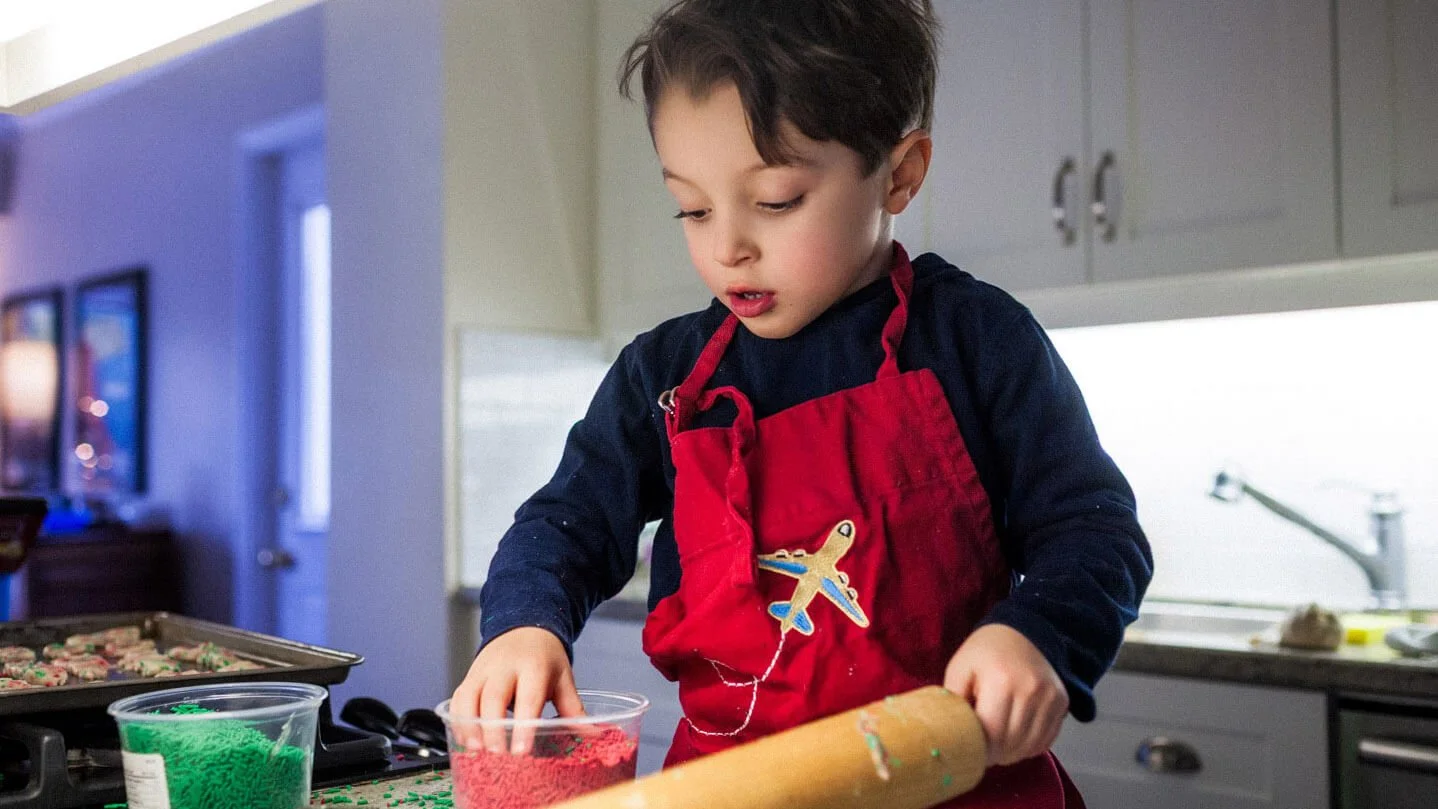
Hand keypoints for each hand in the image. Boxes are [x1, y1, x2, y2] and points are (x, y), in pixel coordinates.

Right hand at [448, 627, 584, 754]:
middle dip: (493, 728)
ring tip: (475, 751)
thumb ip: (574, 708)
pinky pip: (459, 697)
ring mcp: (483, 670)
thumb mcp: (563, 677)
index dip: (523, 724)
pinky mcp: (469, 676)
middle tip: (496, 754)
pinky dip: (459, 719)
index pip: (528, 696)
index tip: (521, 750)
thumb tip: (594, 734)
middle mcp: (505, 666)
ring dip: (470, 724)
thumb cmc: (544, 658)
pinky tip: (464, 740)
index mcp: (533, 666)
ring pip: (470, 696)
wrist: (524, 628)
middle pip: (494, 696)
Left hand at [943, 624, 1068, 766]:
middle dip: (994, 754)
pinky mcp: (1062, 703)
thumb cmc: (986, 651)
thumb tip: (951, 733)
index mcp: (1001, 681)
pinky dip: (1029, 747)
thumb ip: (953, 701)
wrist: (1023, 632)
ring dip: (1012, 754)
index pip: (992, 733)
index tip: (969, 751)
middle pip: (1012, 743)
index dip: (979, 749)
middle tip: (981, 751)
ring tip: (997, 746)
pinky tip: (1015, 739)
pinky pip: (1046, 740)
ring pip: (1030, 746)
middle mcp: (1031, 691)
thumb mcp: (959, 668)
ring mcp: (1050, 698)